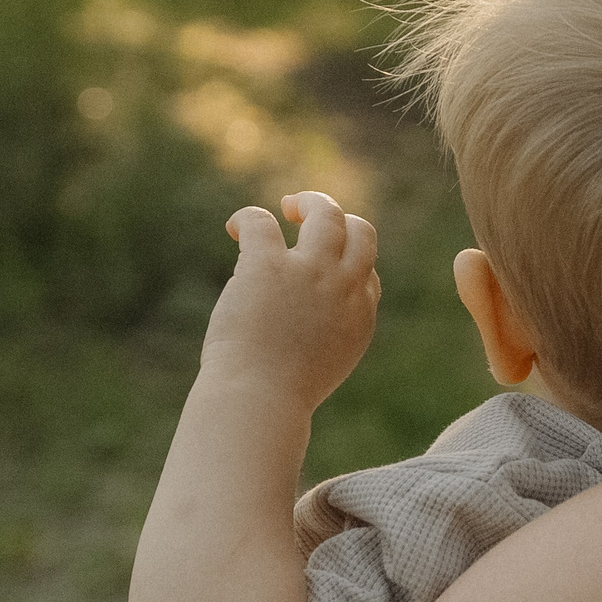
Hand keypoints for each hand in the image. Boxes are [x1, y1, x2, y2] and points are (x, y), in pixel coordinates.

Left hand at [202, 192, 379, 410]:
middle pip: (361, 232)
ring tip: (286, 206)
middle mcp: (343, 286)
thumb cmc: (281, 395)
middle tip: (308, 218)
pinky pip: (260, 221)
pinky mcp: (267, 264)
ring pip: (326, 213)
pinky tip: (235, 228)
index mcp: (360, 314)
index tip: (321, 273)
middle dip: (339, 218)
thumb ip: (327, 338)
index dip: (346, 264)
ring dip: (308, 202)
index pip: (367, 272)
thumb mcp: (323, 368)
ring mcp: (308, 271)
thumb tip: (313, 324)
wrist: (258, 400)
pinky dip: (247, 217)